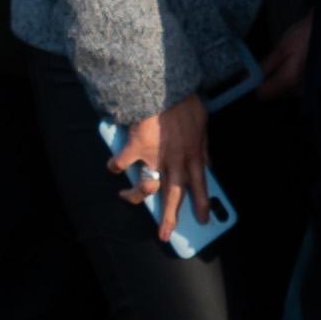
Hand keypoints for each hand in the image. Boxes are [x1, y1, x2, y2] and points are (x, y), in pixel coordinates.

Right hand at [120, 94, 218, 245]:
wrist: (164, 84)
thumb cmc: (184, 100)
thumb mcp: (202, 122)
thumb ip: (204, 144)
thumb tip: (208, 160)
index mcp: (194, 154)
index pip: (200, 184)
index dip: (202, 204)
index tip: (203, 219)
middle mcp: (176, 160)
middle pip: (174, 196)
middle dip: (169, 217)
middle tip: (165, 234)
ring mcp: (155, 156)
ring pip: (146, 188)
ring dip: (135, 196)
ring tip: (126, 197)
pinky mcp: (136, 147)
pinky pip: (122, 164)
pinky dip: (115, 166)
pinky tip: (112, 167)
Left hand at [248, 17, 311, 99]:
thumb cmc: (305, 36)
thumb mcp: (282, 48)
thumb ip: (265, 65)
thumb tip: (247, 78)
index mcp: (289, 80)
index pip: (263, 94)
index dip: (256, 83)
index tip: (254, 71)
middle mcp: (299, 91)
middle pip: (274, 94)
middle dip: (270, 80)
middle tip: (275, 61)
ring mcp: (308, 91)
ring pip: (284, 90)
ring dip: (281, 79)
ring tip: (288, 61)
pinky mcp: (313, 87)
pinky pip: (294, 88)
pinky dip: (291, 79)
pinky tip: (296, 65)